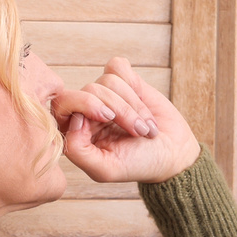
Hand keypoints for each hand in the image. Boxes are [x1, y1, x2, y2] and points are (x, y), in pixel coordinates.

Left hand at [53, 57, 200, 185]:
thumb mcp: (105, 169)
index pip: (63, 104)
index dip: (86, 105)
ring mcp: (105, 93)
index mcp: (74, 131)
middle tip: (136, 130)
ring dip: (133, 106)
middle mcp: (86, 110)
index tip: (107, 119)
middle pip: (90, 90)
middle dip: (118, 109)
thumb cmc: (138, 164)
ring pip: (109, 81)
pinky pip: (118, 67)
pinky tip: (143, 106)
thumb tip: (74, 118)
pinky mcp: (123, 81)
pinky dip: (134, 86)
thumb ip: (78, 150)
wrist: (173, 154)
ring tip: (145, 128)